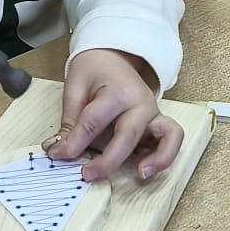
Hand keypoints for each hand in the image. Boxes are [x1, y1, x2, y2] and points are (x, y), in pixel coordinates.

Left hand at [48, 49, 183, 181]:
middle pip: (128, 135)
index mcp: (118, 91)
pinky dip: (164, 156)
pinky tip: (146, 169)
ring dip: (158, 158)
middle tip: (87, 174)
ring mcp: (153, 113)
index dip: (73, 143)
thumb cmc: (94, 70)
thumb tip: (59, 150)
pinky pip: (171, 140)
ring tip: (140, 174)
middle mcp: (141, 102)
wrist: (113, 56)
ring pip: (168, 136)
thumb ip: (69, 123)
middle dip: (108, 160)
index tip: (57, 155)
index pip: (93, 122)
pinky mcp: (158, 122)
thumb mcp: (75, 89)